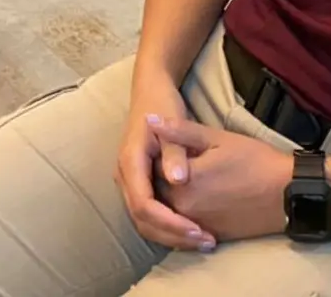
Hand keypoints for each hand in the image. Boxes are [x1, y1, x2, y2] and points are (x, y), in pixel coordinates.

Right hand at [116, 77, 208, 250]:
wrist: (151, 90)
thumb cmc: (163, 104)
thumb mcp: (173, 123)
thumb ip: (175, 153)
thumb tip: (178, 182)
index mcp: (130, 162)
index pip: (144, 206)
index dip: (169, 223)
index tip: (197, 230)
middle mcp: (124, 176)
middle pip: (142, 220)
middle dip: (173, 235)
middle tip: (205, 241)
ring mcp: (129, 181)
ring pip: (144, 221)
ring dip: (171, 234)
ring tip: (202, 239)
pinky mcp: (138, 183)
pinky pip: (149, 212)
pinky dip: (168, 225)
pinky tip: (191, 227)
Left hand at [152, 119, 291, 243]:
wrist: (287, 194)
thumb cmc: (254, 160)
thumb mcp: (216, 138)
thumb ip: (180, 131)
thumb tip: (150, 118)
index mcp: (183, 183)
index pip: (152, 170)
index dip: (157, 155)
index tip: (169, 144)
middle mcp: (184, 209)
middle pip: (158, 193)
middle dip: (162, 177)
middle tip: (177, 157)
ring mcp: (197, 226)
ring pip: (170, 210)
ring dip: (171, 195)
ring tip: (188, 175)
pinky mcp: (211, 235)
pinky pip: (185, 225)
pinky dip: (184, 212)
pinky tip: (196, 194)